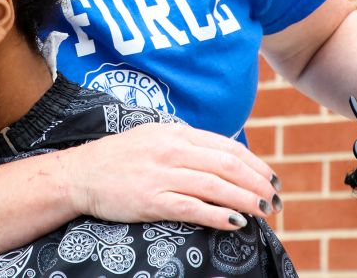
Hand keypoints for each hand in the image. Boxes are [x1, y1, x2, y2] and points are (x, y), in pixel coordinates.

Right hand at [54, 122, 281, 229]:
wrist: (80, 174)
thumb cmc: (120, 158)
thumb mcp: (154, 137)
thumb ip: (187, 144)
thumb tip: (224, 157)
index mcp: (175, 132)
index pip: (227, 147)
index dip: (256, 164)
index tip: (272, 179)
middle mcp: (171, 150)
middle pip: (227, 166)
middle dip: (258, 184)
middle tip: (275, 200)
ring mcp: (161, 175)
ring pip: (216, 186)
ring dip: (246, 200)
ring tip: (265, 212)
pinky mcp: (151, 200)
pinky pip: (193, 208)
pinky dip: (219, 215)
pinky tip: (236, 223)